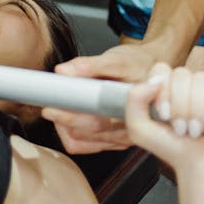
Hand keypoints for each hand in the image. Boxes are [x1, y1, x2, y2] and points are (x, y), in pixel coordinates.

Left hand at [43, 43, 161, 153]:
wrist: (155, 72)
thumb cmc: (139, 64)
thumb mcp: (117, 58)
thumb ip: (89, 66)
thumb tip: (62, 72)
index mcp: (133, 108)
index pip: (96, 121)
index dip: (70, 117)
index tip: (50, 107)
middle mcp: (131, 128)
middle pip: (89, 133)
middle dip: (63, 121)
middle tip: (48, 106)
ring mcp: (125, 138)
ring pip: (86, 142)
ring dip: (67, 128)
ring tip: (59, 109)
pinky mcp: (117, 141)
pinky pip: (89, 146)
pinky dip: (74, 135)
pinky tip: (69, 120)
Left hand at [126, 63, 203, 172]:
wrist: (199, 166)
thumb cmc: (171, 148)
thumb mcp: (139, 129)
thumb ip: (134, 100)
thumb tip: (153, 81)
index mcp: (164, 86)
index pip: (161, 70)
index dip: (162, 91)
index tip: (164, 114)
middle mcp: (184, 84)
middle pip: (181, 74)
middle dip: (180, 106)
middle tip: (180, 128)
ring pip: (200, 79)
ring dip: (196, 109)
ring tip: (194, 130)